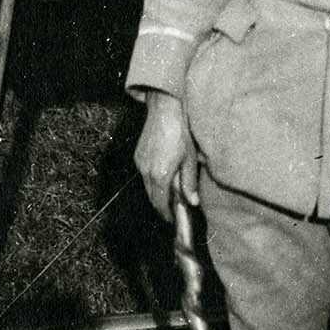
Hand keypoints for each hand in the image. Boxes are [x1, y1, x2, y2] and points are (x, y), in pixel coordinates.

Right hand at [134, 90, 198, 220]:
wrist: (165, 109)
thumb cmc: (181, 133)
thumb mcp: (190, 159)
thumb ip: (189, 182)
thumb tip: (191, 202)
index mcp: (160, 176)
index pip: (161, 205)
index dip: (168, 215)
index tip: (174, 220)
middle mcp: (146, 172)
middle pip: (152, 198)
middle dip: (162, 207)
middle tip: (174, 211)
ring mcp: (140, 163)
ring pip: (147, 186)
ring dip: (157, 193)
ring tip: (171, 194)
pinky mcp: (138, 154)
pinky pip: (144, 174)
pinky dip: (153, 180)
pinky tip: (164, 176)